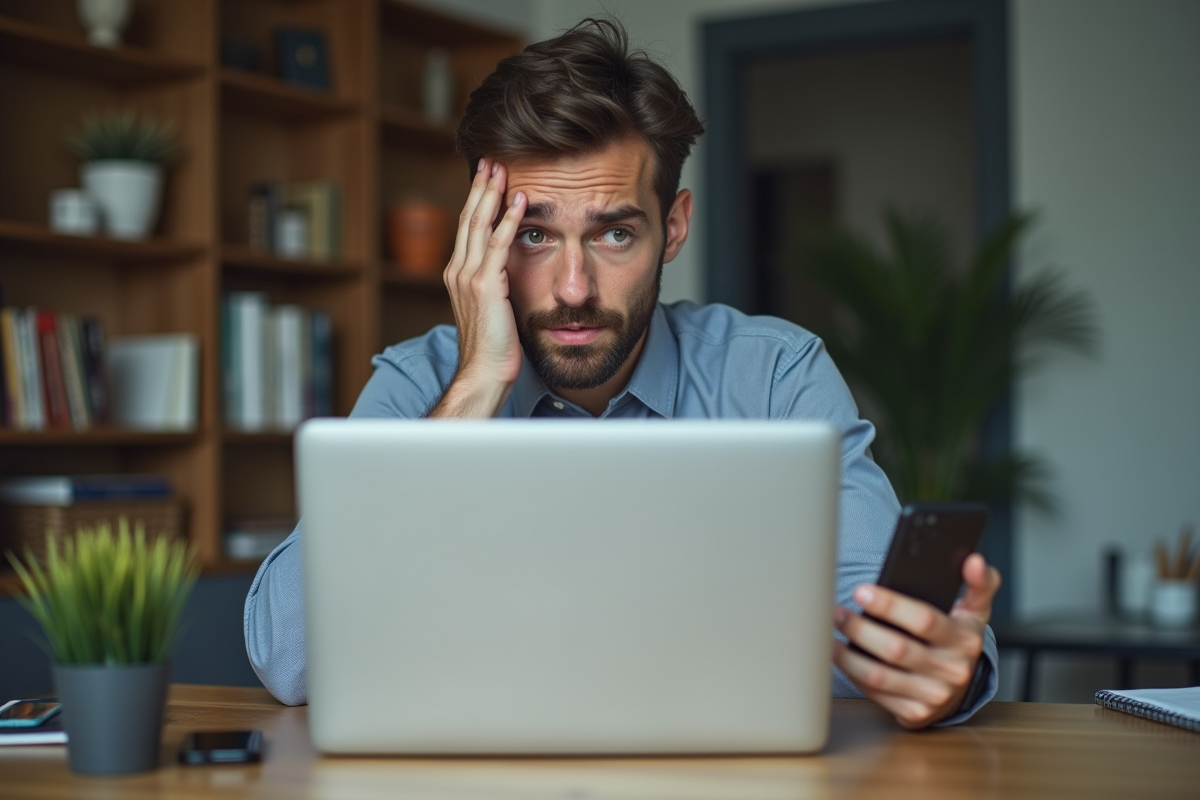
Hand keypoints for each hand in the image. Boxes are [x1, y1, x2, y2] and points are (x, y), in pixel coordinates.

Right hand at [432, 158, 528, 417]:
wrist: (484, 373)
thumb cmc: (494, 347)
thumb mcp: (492, 307)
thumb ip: (496, 283)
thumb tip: (510, 267)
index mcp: (458, 274)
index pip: (467, 228)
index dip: (476, 200)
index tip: (488, 177)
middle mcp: (458, 271)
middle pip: (468, 218)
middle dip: (480, 186)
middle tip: (491, 159)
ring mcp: (469, 277)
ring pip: (479, 224)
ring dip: (491, 193)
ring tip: (502, 168)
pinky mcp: (485, 286)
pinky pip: (499, 244)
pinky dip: (509, 219)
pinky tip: (520, 200)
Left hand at [831, 553, 1000, 728]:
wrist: (961, 688)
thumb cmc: (958, 640)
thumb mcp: (976, 612)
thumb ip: (980, 583)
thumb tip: (975, 560)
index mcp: (965, 640)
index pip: (924, 620)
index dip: (890, 605)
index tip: (861, 590)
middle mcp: (951, 671)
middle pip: (896, 649)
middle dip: (860, 628)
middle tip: (836, 612)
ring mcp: (933, 696)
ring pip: (880, 676)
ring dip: (847, 655)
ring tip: (829, 634)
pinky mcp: (914, 713)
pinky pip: (875, 694)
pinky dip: (852, 674)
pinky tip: (839, 656)